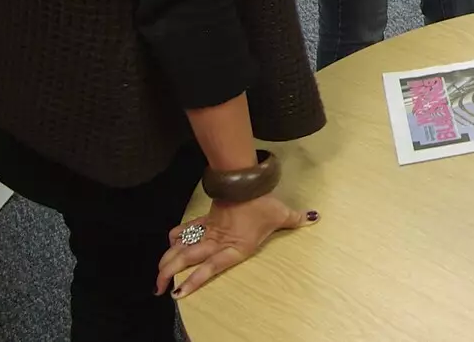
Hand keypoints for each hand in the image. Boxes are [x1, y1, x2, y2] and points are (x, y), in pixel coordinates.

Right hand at [155, 195, 315, 299]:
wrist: (246, 181)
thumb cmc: (264, 202)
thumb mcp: (282, 214)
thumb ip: (295, 220)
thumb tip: (315, 218)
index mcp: (235, 246)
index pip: (211, 267)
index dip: (195, 280)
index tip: (179, 292)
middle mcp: (218, 241)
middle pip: (188, 258)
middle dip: (170, 273)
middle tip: (159, 287)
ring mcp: (209, 230)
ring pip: (182, 247)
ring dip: (168, 260)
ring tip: (159, 277)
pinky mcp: (206, 219)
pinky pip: (187, 230)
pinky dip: (176, 237)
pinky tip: (169, 245)